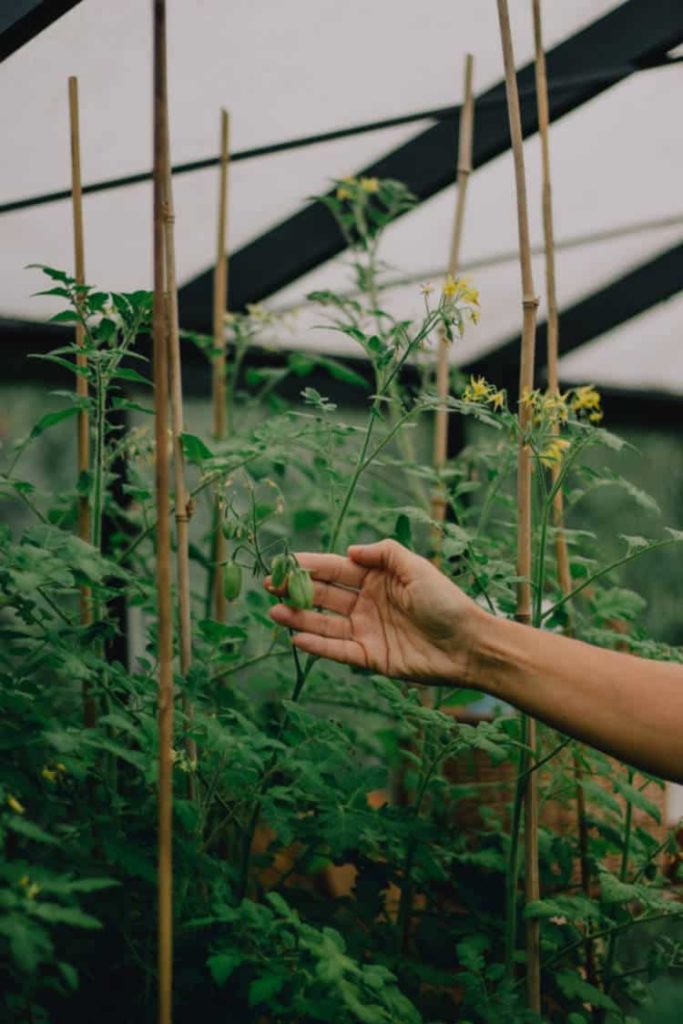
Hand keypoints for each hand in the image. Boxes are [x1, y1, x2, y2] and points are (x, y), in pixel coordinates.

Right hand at [266, 539, 486, 686]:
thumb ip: (384, 553)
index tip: (284, 562)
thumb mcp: (416, 567)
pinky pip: (338, 650)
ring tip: (275, 611)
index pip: (336, 569)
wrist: (469, 644)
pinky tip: (297, 636)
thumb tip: (350, 550)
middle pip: (325, 596)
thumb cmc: (447, 602)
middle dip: (297, 590)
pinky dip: (317, 645)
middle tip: (269, 587)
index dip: (310, 566)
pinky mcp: (370, 657)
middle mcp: (367, 603)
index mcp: (377, 579)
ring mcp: (367, 631)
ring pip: (325, 623)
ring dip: (299, 617)